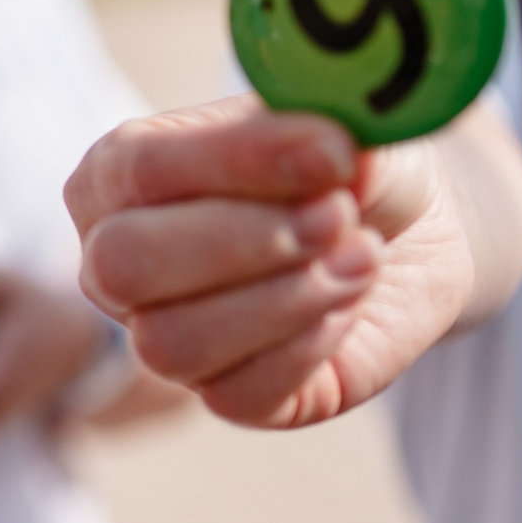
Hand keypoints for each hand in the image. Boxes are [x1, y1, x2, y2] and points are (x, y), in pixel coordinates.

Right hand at [65, 95, 486, 428]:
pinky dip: (307, 348)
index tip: (332, 151)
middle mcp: (116, 262)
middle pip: (123, 267)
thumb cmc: (342, 168)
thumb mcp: (339, 125)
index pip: (139, 170)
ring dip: (287, 299)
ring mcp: (160, 337)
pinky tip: (349, 303)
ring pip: (171, 344)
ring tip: (363, 256)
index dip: (235, 161)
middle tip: (338, 215)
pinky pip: (238, 395)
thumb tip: (331, 155)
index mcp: (115, 175)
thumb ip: (323, 130)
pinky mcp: (227, 397)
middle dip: (245, 242)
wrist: (406, 232)